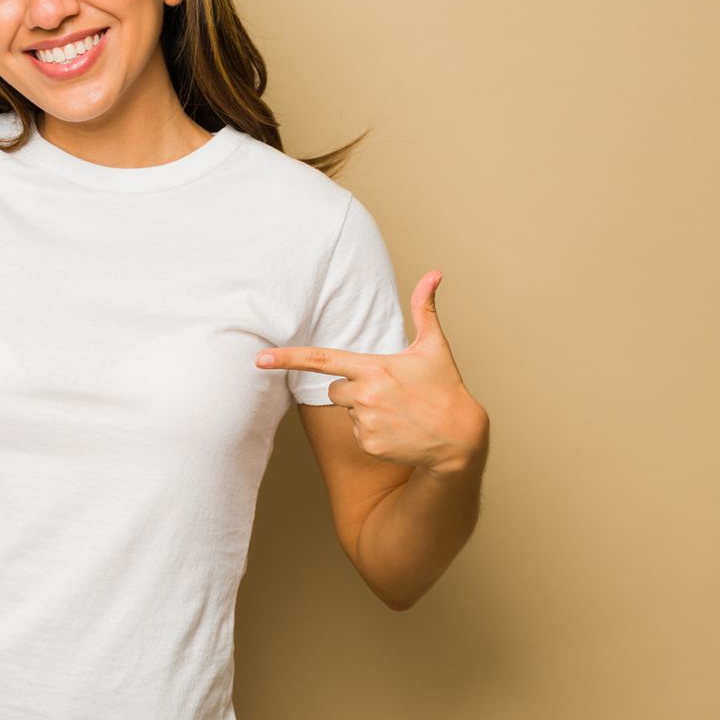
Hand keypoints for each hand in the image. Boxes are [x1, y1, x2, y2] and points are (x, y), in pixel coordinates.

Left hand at [256, 271, 486, 474]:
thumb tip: (434, 273)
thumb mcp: (434, 347)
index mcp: (373, 368)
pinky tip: (398, 431)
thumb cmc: (445, 388)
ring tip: (398, 412)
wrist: (459, 438)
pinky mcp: (367, 445)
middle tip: (388, 393)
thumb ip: (425, 309)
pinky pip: (357, 433)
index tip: (259, 359)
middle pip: (334, 389)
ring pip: (347, 411)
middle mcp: (364, 395)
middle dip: (353, 388)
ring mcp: (364, 423)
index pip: (320, 359)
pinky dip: (373, 432)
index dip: (286, 358)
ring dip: (365, 410)